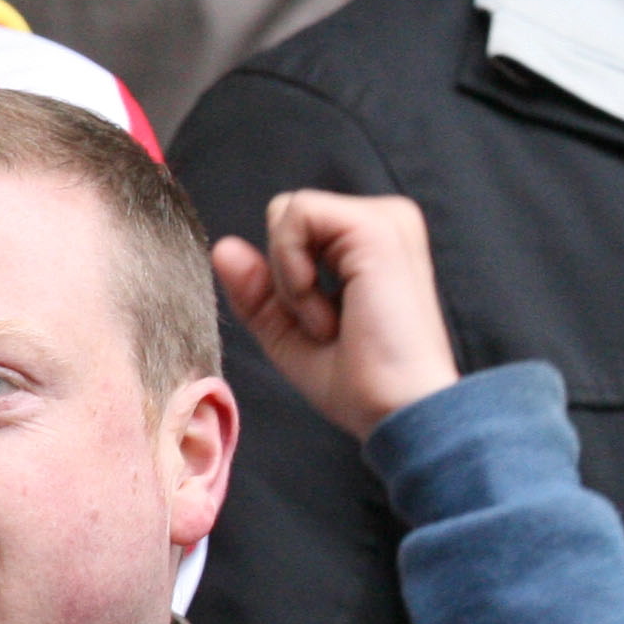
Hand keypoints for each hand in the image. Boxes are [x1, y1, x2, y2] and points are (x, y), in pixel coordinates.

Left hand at [212, 191, 457, 439]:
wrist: (400, 411)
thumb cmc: (363, 385)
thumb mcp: (291, 335)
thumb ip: (256, 291)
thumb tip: (224, 247)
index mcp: (376, 246)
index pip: (297, 231)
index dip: (287, 280)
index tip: (326, 331)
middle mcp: (388, 224)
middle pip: (287, 215)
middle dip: (286, 275)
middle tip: (328, 328)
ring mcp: (386, 220)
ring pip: (287, 213)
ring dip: (290, 279)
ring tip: (331, 324)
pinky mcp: (375, 227)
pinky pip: (296, 216)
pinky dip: (293, 270)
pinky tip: (327, 313)